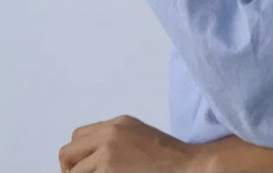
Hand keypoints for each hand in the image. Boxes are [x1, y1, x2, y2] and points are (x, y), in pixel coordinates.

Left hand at [58, 115, 206, 172]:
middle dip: (70, 170)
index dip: (76, 158)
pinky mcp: (108, 169)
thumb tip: (91, 159)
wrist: (186, 165)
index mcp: (117, 123)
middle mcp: (110, 133)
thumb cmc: (169, 157)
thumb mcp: (139, 136)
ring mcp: (108, 151)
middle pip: (67, 152)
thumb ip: (115, 140)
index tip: (85, 171)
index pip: (78, 137)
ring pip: (73, 172)